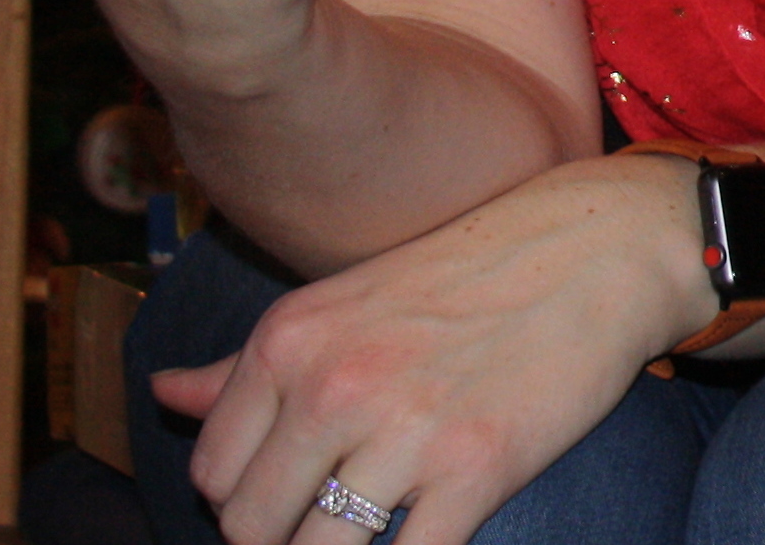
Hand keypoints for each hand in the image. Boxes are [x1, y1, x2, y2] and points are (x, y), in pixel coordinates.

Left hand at [151, 154, 712, 544]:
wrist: (602, 249)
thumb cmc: (472, 274)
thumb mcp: (346, 300)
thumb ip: (250, 362)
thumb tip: (163, 393)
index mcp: (292, 341)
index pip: (212, 472)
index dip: (245, 498)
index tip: (293, 491)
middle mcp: (335, 385)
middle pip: (250, 528)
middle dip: (285, 537)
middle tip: (334, 520)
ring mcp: (405, 431)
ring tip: (377, 527)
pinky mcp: (476, 470)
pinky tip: (425, 533)